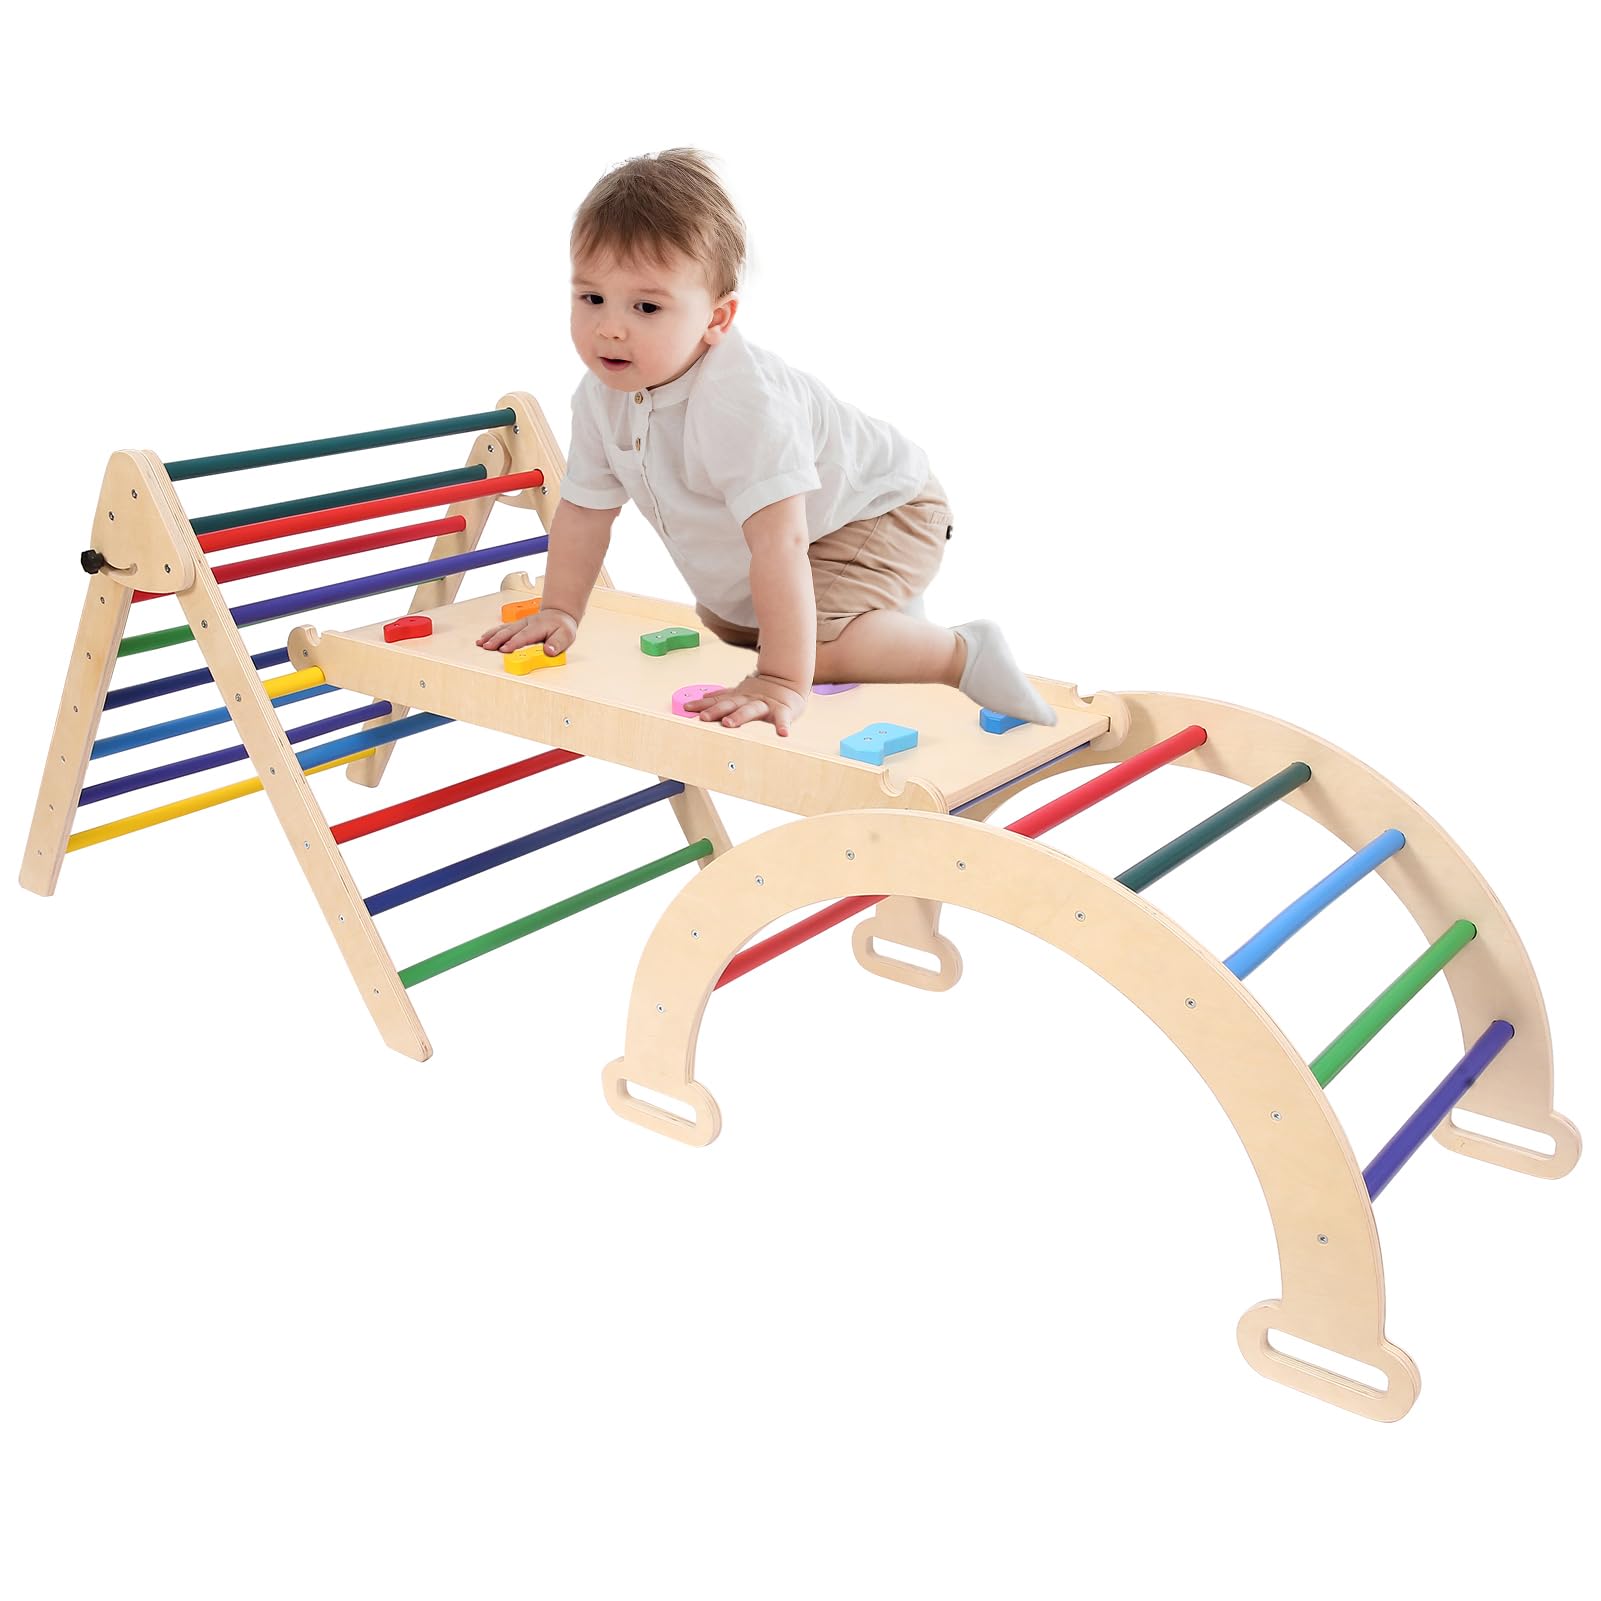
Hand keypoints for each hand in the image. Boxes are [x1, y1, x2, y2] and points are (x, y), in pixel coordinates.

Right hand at [476, 606, 577, 656]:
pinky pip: (503, 628)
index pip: (524, 636)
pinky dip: (492, 632)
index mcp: (538, 627)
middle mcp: (527, 623)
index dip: (513, 643)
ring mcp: (521, 623)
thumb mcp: (566, 636)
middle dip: (497, 639)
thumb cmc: (562, 627)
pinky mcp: (517, 625)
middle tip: (487, 647)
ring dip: (491, 636)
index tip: (503, 649)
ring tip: (481, 643)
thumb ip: (557, 644)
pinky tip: (483, 638)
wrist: (560, 615)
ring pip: (504, 629)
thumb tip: (549, 651)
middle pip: (510, 631)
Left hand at [683, 674, 807, 736]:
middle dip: (717, 710)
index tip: (688, 709)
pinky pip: (783, 718)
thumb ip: (723, 696)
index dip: (703, 705)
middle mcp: (749, 700)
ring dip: (739, 716)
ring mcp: (765, 704)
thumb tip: (703, 697)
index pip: (718, 700)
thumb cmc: (763, 692)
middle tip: (704, 718)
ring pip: (751, 710)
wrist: (789, 681)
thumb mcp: (741, 692)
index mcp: (739, 697)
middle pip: (731, 704)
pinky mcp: (783, 710)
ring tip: (729, 724)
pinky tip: (783, 733)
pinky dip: (783, 725)